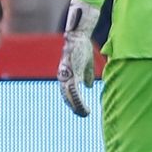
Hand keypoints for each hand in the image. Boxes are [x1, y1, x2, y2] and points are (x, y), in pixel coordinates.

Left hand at [58, 0, 100, 117]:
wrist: (78, 36)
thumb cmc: (81, 48)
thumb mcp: (85, 64)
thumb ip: (86, 75)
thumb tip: (88, 86)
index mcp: (66, 75)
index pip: (67, 93)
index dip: (73, 102)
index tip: (80, 110)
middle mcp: (63, 76)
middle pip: (66, 96)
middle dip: (74, 106)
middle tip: (82, 114)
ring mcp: (66, 75)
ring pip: (69, 96)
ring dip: (77, 106)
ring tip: (84, 113)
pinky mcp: (71, 72)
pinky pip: (74, 90)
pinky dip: (78, 100)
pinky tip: (83, 105)